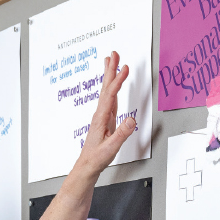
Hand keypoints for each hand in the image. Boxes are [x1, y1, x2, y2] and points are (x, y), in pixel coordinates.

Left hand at [74, 51, 136, 176]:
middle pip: (106, 87)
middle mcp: (100, 113)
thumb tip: (131, 119)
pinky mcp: (104, 119)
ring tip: (111, 62)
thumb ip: (121, 133)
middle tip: (114, 54)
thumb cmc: (97, 157)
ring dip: (110, 75)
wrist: (87, 165)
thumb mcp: (111, 147)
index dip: (118, 80)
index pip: (111, 95)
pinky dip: (112, 87)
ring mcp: (102, 115)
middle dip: (111, 70)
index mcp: (101, 118)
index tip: (125, 68)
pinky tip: (113, 84)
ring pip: (107, 90)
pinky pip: (109, 98)